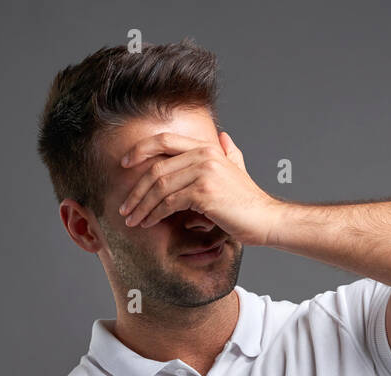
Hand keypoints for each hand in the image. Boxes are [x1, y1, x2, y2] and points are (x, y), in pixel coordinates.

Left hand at [117, 130, 283, 245]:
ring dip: (141, 206)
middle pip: (156, 168)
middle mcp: (204, 155)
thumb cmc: (249, 201)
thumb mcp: (238, 169)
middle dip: (136, 190)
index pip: (164, 141)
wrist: (266, 219)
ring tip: (132, 219)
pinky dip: (155, 214)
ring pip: (159, 187)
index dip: (140, 150)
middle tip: (125, 207)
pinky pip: (169, 203)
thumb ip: (229, 152)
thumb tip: (223, 137)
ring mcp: (204, 173)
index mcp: (206, 148)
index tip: (124, 164)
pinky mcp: (204, 193)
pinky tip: (149, 223)